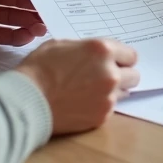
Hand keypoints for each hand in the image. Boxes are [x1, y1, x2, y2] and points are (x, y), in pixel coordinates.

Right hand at [16, 39, 139, 134]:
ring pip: (124, 93)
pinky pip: (110, 109)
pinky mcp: (101, 117)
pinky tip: (82, 102)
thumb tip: (94, 55)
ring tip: (90, 90)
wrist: (28, 101)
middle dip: (122, 74)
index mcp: (102, 50)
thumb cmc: (39, 68)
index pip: (131, 55)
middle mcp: (110, 74)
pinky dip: (100, 105)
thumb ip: (85, 48)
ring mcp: (108, 98)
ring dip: (113, 91)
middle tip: (104, 76)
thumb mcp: (61, 44)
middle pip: (134, 75)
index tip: (114, 62)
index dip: (121, 58)